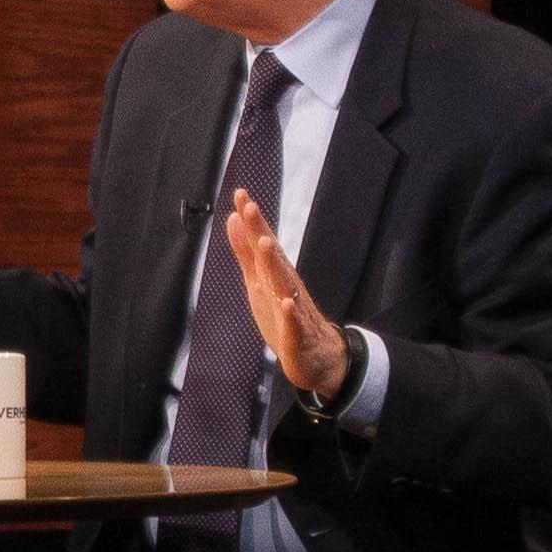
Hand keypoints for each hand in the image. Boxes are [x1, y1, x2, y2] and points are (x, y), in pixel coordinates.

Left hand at [221, 192, 355, 402]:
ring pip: (283, 284)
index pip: (262, 242)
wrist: (316, 357)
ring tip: (265, 243)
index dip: (251, 220)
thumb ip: (246, 252)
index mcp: (275, 273)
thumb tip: (235, 219)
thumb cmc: (283, 315)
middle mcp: (286, 286)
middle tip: (249, 206)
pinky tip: (285, 303)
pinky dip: (290, 314)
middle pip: (271, 257)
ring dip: (274, 264)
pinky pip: (294, 323)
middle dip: (260, 231)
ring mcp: (293, 309)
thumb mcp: (258, 281)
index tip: (240, 193)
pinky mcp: (297, 335)